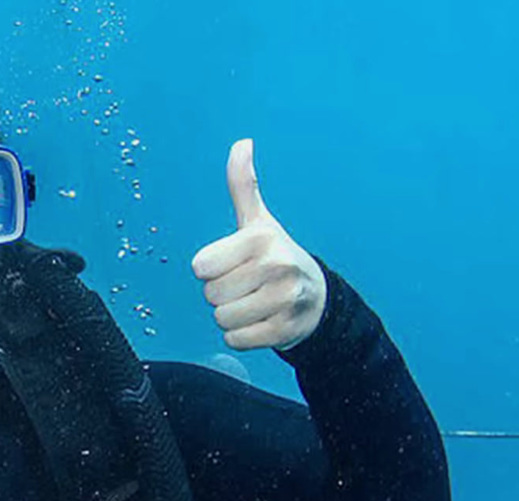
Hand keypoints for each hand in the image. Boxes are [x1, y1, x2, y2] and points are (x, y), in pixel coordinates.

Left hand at [191, 139, 326, 350]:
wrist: (317, 298)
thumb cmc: (275, 256)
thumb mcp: (258, 221)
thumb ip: (243, 185)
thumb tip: (242, 143)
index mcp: (260, 238)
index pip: (201, 267)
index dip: (210, 269)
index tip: (233, 264)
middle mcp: (275, 266)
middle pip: (210, 295)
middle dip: (222, 294)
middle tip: (246, 286)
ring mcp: (283, 300)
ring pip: (222, 319)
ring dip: (231, 317)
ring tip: (254, 303)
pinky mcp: (285, 330)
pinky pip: (236, 340)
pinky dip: (242, 336)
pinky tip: (261, 322)